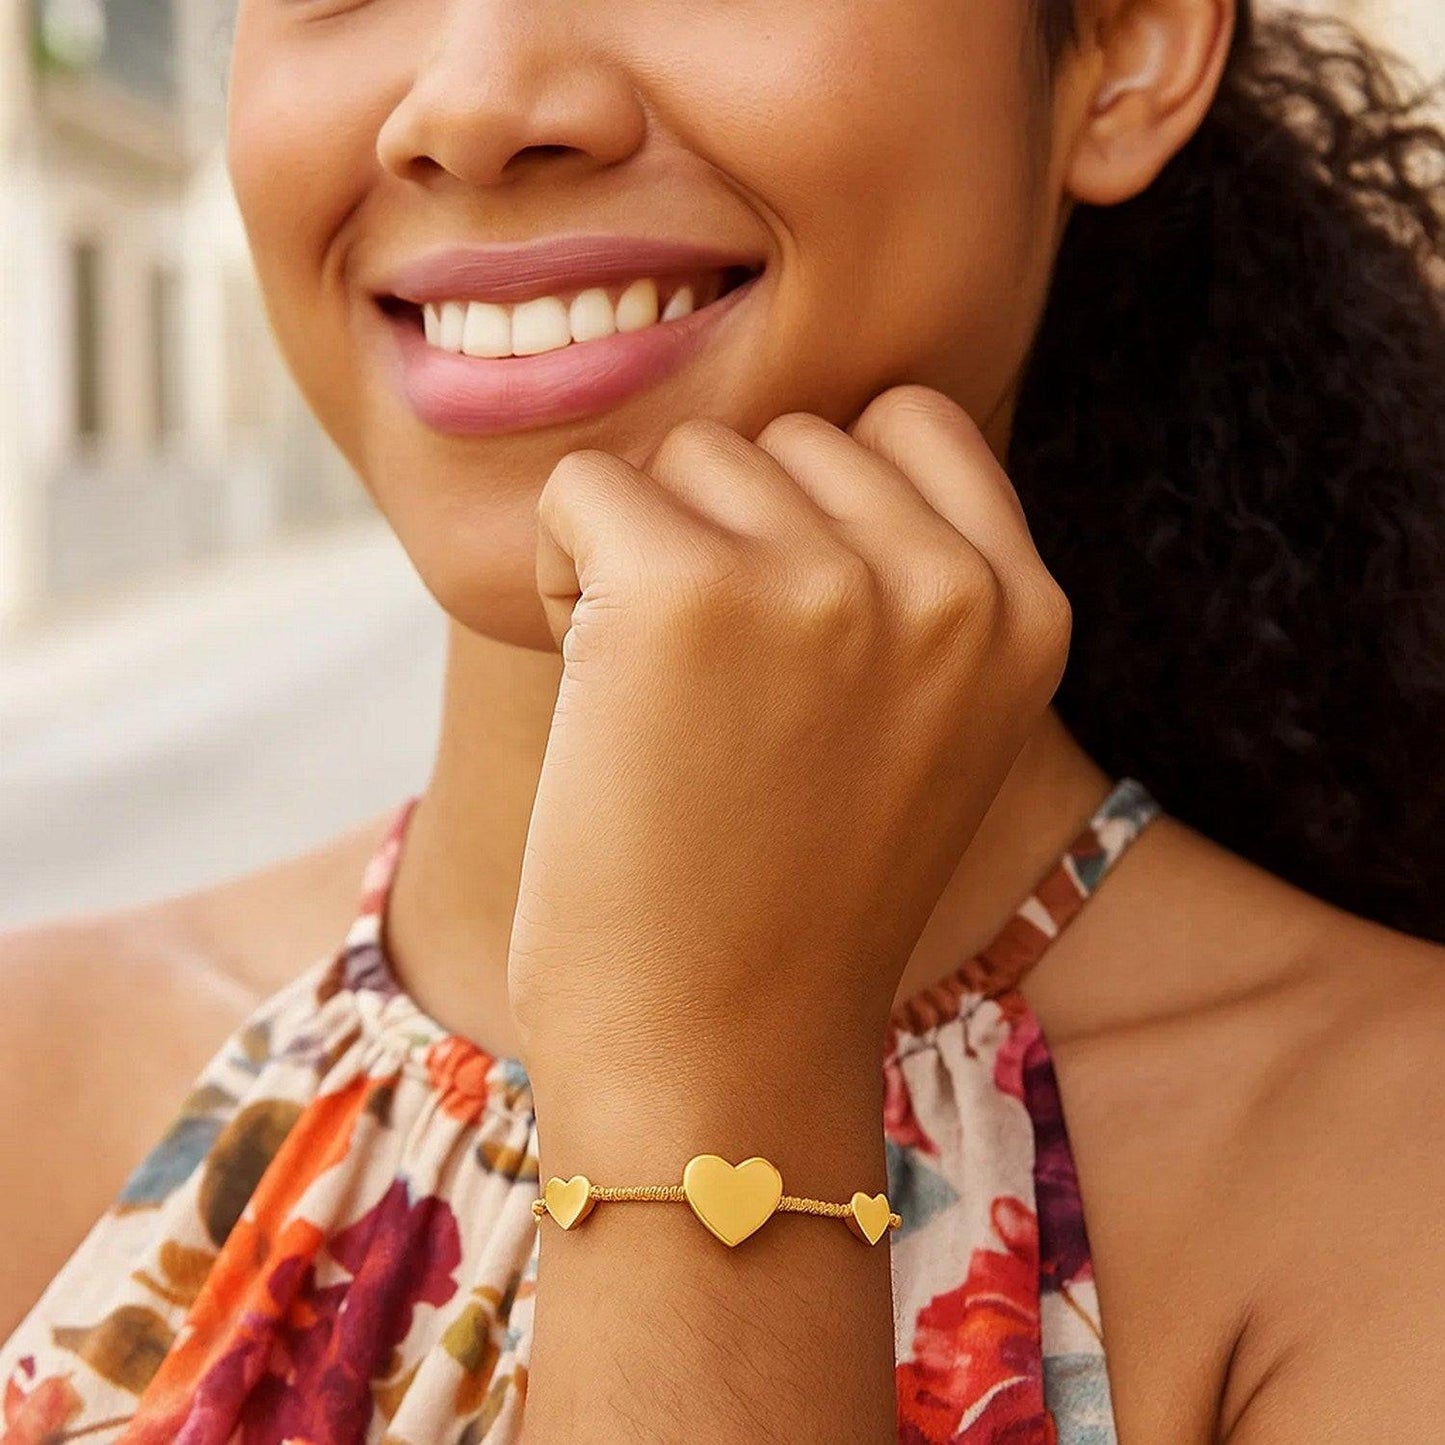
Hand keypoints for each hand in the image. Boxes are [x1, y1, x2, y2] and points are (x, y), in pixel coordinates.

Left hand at [512, 385, 1070, 1090]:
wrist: (724, 1058)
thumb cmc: (797, 900)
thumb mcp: (926, 729)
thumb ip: (905, 586)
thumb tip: (782, 451)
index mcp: (1023, 611)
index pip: (907, 424)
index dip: (819, 502)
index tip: (786, 618)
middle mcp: (944, 580)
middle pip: (785, 439)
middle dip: (731, 533)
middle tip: (717, 688)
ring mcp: (821, 579)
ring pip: (687, 456)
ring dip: (646, 554)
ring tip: (660, 698)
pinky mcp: (685, 592)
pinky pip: (585, 487)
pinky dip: (560, 568)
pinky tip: (590, 679)